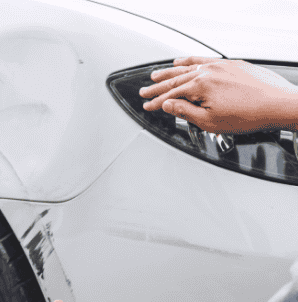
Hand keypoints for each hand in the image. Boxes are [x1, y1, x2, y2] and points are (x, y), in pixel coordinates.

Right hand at [139, 56, 297, 133]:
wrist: (277, 105)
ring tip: (156, 75)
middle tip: (144, 91)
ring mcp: (220, 66)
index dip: (156, 103)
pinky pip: (204, 60)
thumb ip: (185, 112)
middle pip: (175, 79)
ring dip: (169, 72)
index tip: (147, 106)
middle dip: (157, 87)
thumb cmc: (248, 115)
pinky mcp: (232, 64)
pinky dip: (190, 61)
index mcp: (200, 86)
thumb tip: (168, 105)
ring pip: (187, 68)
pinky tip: (182, 61)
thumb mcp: (209, 121)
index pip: (170, 95)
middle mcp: (208, 72)